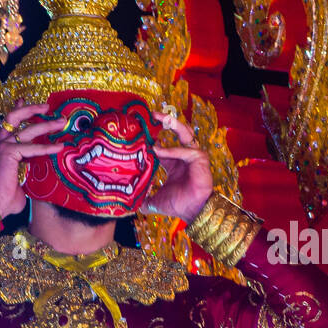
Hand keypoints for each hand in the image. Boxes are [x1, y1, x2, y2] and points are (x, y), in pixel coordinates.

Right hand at [0, 101, 65, 216]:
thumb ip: (30, 167)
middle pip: (14, 117)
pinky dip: (46, 146)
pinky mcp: (8, 153)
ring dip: (45, 124)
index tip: (24, 100)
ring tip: (61, 122)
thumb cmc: (8, 196)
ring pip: (26, 128)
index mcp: (1, 148)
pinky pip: (31, 147)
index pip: (8, 124)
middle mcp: (0, 144)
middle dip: (31, 109)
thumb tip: (44, 168)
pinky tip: (59, 147)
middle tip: (47, 106)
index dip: (17, 110)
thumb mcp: (22, 176)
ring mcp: (2, 146)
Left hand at [140, 106, 213, 222]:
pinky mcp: (199, 158)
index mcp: (174, 163)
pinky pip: (184, 150)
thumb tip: (128, 204)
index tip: (139, 131)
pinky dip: (170, 150)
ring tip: (158, 118)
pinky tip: (157, 150)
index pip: (162, 145)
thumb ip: (142, 199)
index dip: (151, 137)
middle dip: (164, 121)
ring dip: (172, 124)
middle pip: (176, 132)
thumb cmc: (178, 205)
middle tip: (150, 115)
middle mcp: (184, 156)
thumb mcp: (154, 201)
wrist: (193, 212)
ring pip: (184, 133)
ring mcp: (193, 155)